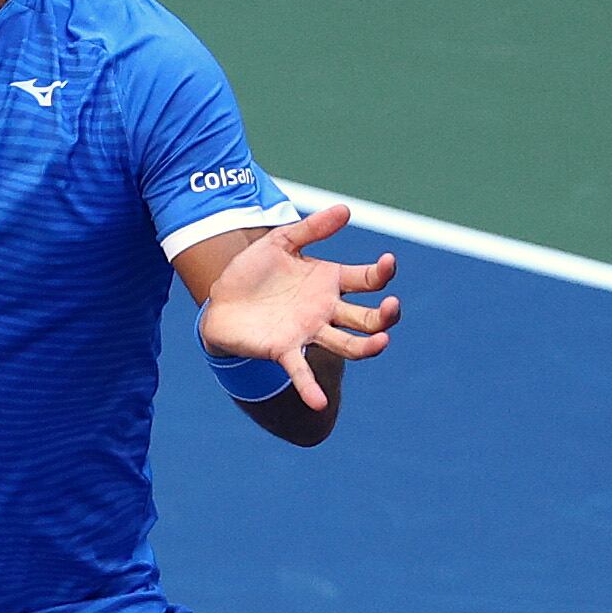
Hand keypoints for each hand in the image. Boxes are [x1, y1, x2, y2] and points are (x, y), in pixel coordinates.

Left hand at [198, 203, 399, 406]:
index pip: (368, 280)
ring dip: (367, 346)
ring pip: (348, 345)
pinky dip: (309, 389)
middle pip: (367, 318)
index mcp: (330, 281)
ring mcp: (307, 331)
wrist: (219, 297)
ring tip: (382, 342)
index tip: (388, 263)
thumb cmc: (253, 269)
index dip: (382, 273)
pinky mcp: (283, 350)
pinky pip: (300, 372)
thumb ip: (312, 228)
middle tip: (392, 306)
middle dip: (384, 315)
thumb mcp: (281, 242)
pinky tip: (316, 404)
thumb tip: (346, 209)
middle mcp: (326, 310)